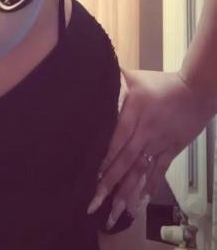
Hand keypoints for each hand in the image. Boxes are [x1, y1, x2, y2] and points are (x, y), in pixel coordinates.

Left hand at [87, 68, 215, 230]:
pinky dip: (150, 186)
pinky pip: (160, 170)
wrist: (196, 90)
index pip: (116, 139)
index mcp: (134, 112)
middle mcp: (145, 130)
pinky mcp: (172, 149)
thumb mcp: (135, 77)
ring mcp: (159, 142)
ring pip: (140, 170)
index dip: (104, 159)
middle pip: (125, 160)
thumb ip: (115, 79)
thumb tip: (93, 75)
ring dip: (127, 192)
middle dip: (109, 183)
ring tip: (115, 213)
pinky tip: (140, 201)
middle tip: (93, 203)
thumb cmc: (162, 83)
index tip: (91, 176)